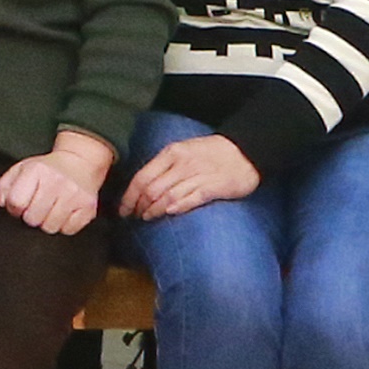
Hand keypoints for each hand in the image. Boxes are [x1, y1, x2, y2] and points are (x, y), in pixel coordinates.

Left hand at [0, 130, 114, 236]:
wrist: (80, 162)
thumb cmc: (47, 169)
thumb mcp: (21, 169)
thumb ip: (5, 186)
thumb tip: (3, 204)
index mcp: (36, 171)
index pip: (16, 202)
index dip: (14, 208)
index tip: (20, 205)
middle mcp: (56, 182)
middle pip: (32, 219)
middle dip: (31, 217)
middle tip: (37, 207)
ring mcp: (74, 195)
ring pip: (50, 227)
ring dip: (47, 222)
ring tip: (50, 210)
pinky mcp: (88, 207)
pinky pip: (68, 230)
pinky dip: (64, 226)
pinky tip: (63, 212)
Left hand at [122, 133, 258, 220]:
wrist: (245, 151)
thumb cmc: (210, 153)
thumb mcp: (183, 151)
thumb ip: (164, 165)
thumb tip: (142, 186)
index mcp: (171, 153)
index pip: (142, 177)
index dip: (129, 196)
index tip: (123, 209)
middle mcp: (182, 164)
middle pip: (151, 189)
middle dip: (138, 205)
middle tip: (133, 217)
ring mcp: (198, 175)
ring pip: (167, 196)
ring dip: (153, 210)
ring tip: (146, 218)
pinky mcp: (214, 187)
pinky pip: (191, 198)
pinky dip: (177, 207)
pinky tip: (168, 213)